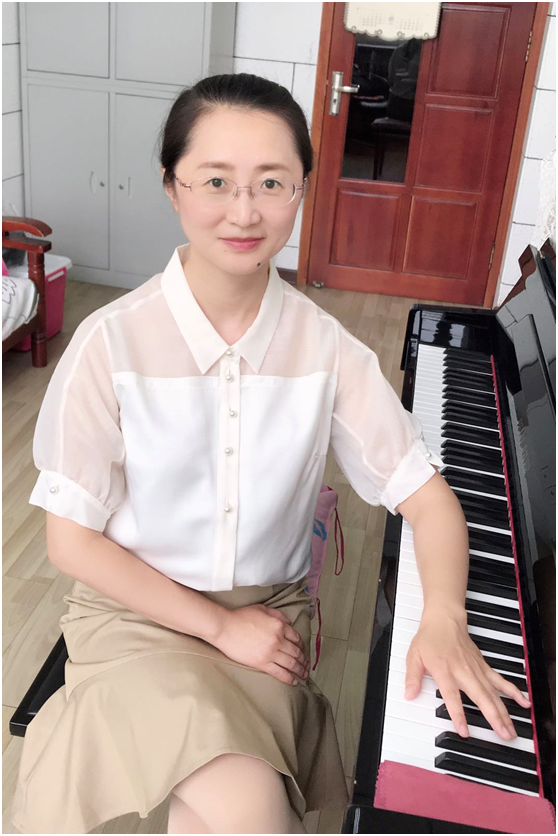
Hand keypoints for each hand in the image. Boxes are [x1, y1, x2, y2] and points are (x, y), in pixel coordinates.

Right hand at [213, 604, 310, 685]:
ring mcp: (271, 653)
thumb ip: (278, 615)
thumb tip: (289, 622)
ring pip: (291, 664)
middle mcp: (278, 640)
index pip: (296, 637)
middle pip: (296, 652)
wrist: (225, 628)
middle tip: (307, 665)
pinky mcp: (262, 664)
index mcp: (279, 626)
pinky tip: (294, 681)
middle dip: (304, 660)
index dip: (302, 645)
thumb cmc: (241, 616)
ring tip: (304, 675)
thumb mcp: (262, 609)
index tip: (303, 650)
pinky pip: (280, 673)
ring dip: (300, 671)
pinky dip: (289, 678)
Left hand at [404, 606, 531, 739]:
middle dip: (493, 718)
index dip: (458, 715)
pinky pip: (501, 681)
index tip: (465, 731)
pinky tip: (523, 702)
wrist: (444, 620)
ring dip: (504, 712)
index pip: (452, 697)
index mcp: (445, 671)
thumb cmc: (430, 638)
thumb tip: (409, 695)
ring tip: (512, 729)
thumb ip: (412, 678)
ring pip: (493, 693)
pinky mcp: (484, 667)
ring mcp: (476, 669)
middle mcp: (463, 672)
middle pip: (481, 697)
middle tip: (504, 736)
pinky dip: (513, 692)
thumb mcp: (413, 657)